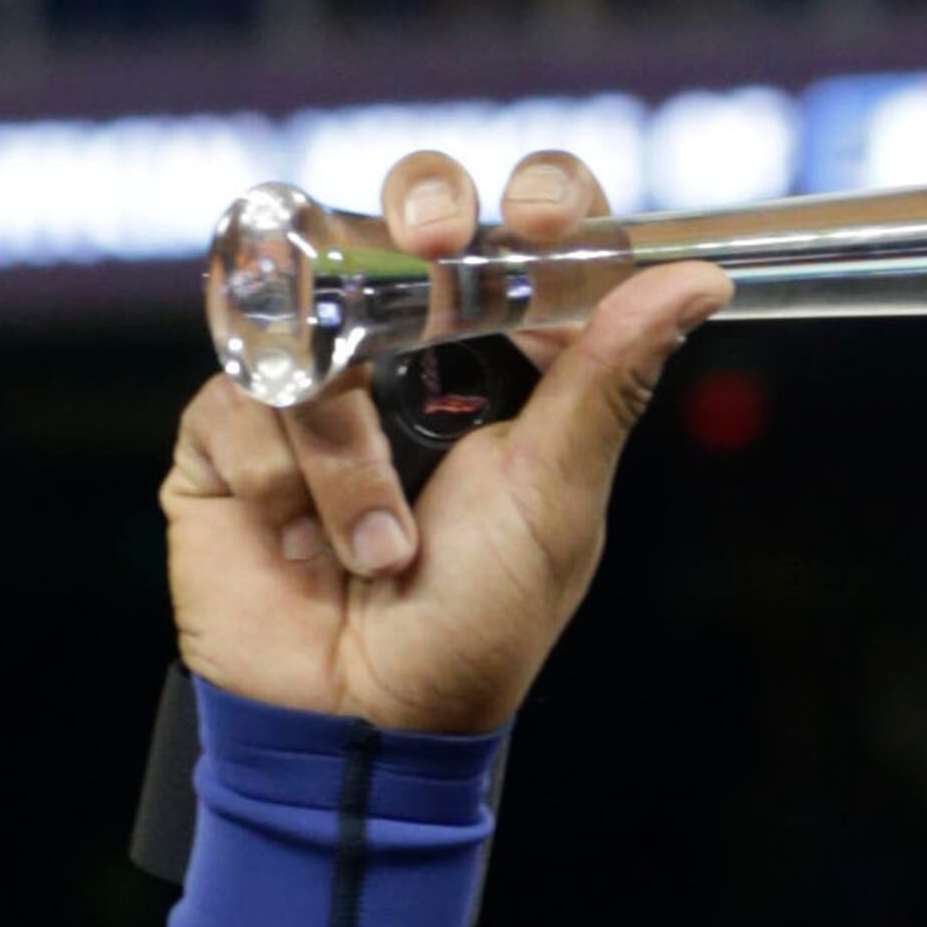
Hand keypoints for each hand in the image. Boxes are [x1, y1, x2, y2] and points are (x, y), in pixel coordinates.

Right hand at [158, 145, 730, 734]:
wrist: (362, 726)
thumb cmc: (472, 627)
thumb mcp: (556, 501)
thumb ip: (606, 378)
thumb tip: (699, 280)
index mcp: (500, 360)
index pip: (520, 234)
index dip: (533, 200)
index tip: (537, 221)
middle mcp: (403, 351)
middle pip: (400, 211)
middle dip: (417, 215)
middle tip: (436, 254)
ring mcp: (309, 381)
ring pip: (312, 309)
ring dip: (349, 438)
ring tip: (380, 549)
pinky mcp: (227, 428)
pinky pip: (238, 393)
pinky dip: (284, 481)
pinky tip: (304, 549)